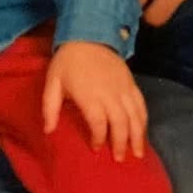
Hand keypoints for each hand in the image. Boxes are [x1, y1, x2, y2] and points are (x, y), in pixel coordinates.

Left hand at [42, 41, 146, 159]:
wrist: (88, 34)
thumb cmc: (68, 61)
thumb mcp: (52, 82)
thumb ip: (50, 107)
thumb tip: (48, 131)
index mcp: (89, 95)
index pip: (98, 123)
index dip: (99, 138)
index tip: (96, 148)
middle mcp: (110, 94)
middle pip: (120, 123)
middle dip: (121, 143)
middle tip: (120, 159)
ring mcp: (123, 88)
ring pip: (135, 116)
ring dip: (137, 136)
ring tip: (137, 153)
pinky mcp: (132, 83)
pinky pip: (141, 105)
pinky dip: (143, 120)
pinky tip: (142, 132)